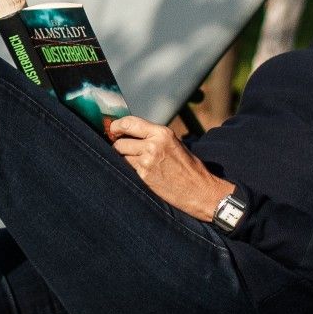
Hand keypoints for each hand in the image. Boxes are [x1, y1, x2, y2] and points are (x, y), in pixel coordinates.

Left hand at [106, 115, 233, 221]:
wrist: (199, 190)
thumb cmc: (188, 168)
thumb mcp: (173, 144)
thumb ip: (153, 137)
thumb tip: (130, 134)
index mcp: (162, 133)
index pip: (129, 123)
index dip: (116, 126)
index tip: (112, 130)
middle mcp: (153, 144)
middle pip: (120, 141)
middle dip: (118, 146)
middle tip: (121, 150)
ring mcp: (147, 160)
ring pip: (120, 155)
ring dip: (122, 158)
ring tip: (134, 163)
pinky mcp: (144, 175)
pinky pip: (126, 168)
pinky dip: (128, 169)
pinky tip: (139, 172)